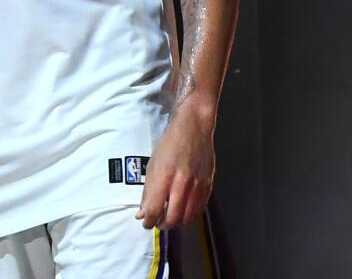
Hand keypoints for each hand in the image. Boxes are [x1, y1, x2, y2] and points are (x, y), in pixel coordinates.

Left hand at [135, 104, 215, 229]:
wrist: (194, 127)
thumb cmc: (170, 143)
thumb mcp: (153, 164)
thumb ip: (148, 191)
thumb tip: (143, 212)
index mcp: (165, 176)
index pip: (155, 209)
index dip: (148, 220)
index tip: (145, 222)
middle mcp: (182, 183)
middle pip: (172, 218)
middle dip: (162, 225)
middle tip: (157, 223)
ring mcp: (197, 185)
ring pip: (187, 217)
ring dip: (176, 223)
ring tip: (169, 219)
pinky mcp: (208, 185)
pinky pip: (199, 210)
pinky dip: (190, 216)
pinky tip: (183, 213)